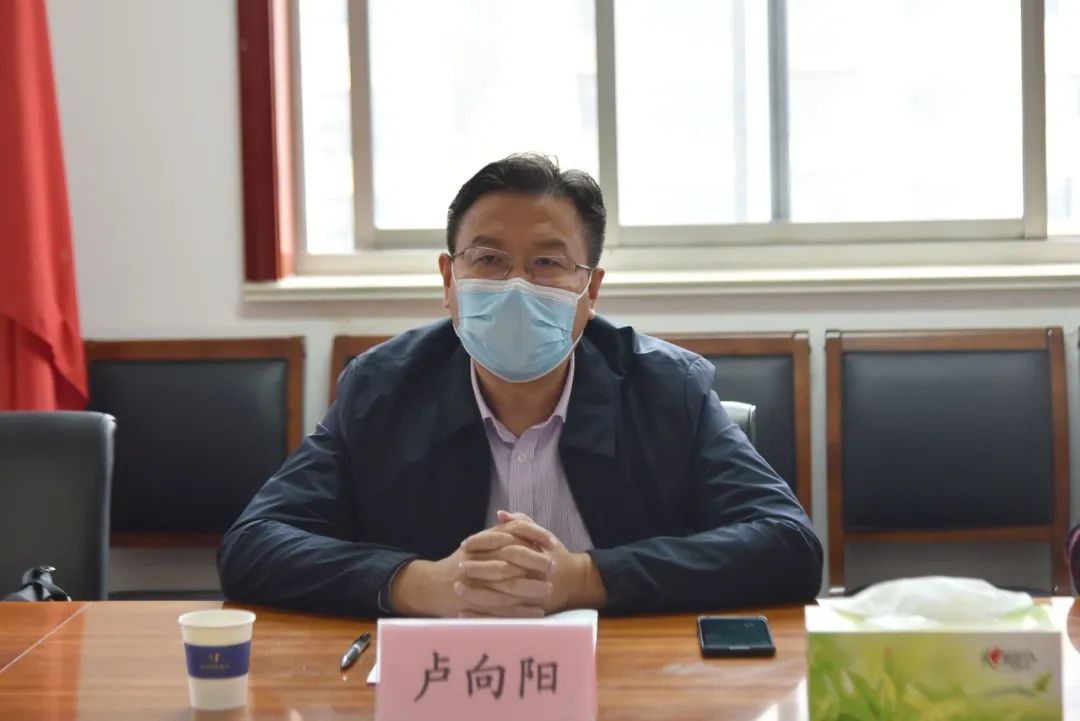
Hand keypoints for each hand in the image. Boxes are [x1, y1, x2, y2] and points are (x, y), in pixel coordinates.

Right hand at [389, 519, 554, 617]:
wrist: (430, 586)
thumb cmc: (459, 562)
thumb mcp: (478, 542)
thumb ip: (498, 530)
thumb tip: (517, 518)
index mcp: (480, 544)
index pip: (510, 536)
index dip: (533, 538)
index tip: (552, 543)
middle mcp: (476, 562)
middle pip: (510, 560)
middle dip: (534, 563)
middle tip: (553, 567)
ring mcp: (474, 585)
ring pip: (506, 586)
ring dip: (530, 588)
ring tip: (548, 589)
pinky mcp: (474, 606)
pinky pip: (501, 610)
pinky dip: (520, 611)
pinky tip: (536, 612)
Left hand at [460, 511, 606, 614]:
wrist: (575, 583)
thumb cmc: (555, 555)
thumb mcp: (542, 535)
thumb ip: (522, 523)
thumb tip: (501, 514)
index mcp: (535, 551)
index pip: (504, 544)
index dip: (483, 543)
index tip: (465, 544)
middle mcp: (533, 573)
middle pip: (501, 570)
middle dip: (478, 568)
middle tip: (459, 566)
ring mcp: (530, 596)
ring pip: (499, 596)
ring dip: (476, 593)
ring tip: (457, 588)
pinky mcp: (526, 613)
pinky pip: (501, 618)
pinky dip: (481, 616)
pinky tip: (463, 614)